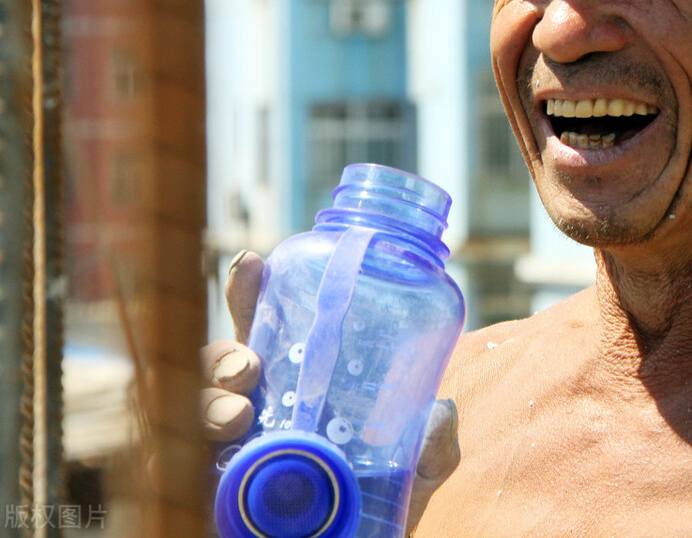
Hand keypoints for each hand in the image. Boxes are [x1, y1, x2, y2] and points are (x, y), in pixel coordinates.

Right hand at [199, 250, 460, 534]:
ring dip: (208, 405)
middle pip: (219, 363)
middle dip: (224, 356)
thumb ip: (432, 444)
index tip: (251, 262)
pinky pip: (177, 469)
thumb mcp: (416, 469)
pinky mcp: (214, 493)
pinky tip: (203, 460)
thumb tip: (441, 414)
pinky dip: (178, 458)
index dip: (251, 292)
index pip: (264, 328)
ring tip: (237, 418)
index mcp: (296, 384)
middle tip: (247, 370)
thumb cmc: (381, 501)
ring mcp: (230, 449)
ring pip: (193, 410)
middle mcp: (256, 408)